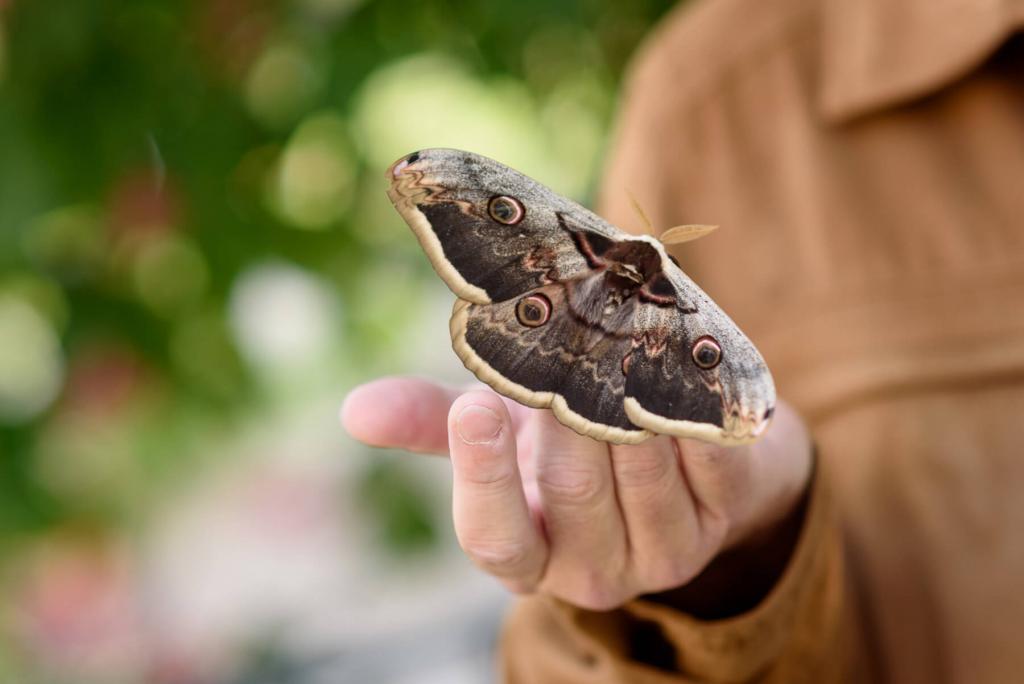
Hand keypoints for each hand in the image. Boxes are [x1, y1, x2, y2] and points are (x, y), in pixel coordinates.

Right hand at [342, 377, 812, 610]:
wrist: (670, 445)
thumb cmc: (566, 437)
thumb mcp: (499, 432)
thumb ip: (430, 423)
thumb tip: (355, 411)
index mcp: (527, 552)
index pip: (494, 540)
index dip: (482, 477)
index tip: (475, 406)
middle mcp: (593, 568)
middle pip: (575, 495)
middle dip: (568, 418)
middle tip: (564, 340)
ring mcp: (663, 551)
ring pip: (643, 475)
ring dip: (630, 401)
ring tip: (620, 331)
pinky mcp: (724, 519)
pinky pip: (710, 463)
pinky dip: (692, 408)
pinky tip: (679, 360)